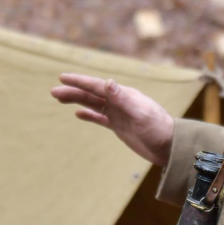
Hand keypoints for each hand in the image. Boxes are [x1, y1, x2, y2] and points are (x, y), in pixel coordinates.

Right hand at [50, 73, 174, 165]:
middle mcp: (120, 101)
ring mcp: (119, 114)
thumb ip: (123, 98)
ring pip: (93, 105)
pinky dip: (89, 115)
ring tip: (59, 97)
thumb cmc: (158, 128)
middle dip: (73, 91)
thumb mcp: (140, 113)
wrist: (170, 147)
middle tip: (53, 91)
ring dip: (77, 101)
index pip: (97, 86)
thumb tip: (107, 82)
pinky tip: (78, 113)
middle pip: (91, 94)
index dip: (79, 81)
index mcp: (124, 95)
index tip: (63, 77)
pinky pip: (100, 118)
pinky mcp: (120, 126)